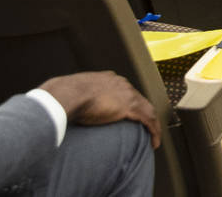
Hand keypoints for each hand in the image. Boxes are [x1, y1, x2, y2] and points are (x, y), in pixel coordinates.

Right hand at [41, 71, 160, 148]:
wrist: (69, 94)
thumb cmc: (67, 94)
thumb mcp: (76, 93)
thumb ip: (80, 98)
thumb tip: (72, 106)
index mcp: (109, 79)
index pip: (126, 92)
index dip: (131, 105)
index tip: (132, 116)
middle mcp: (122, 84)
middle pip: (140, 100)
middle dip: (145, 114)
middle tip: (147, 128)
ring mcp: (127, 94)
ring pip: (148, 110)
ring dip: (153, 125)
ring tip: (153, 138)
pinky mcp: (130, 107)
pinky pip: (149, 120)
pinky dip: (154, 131)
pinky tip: (154, 142)